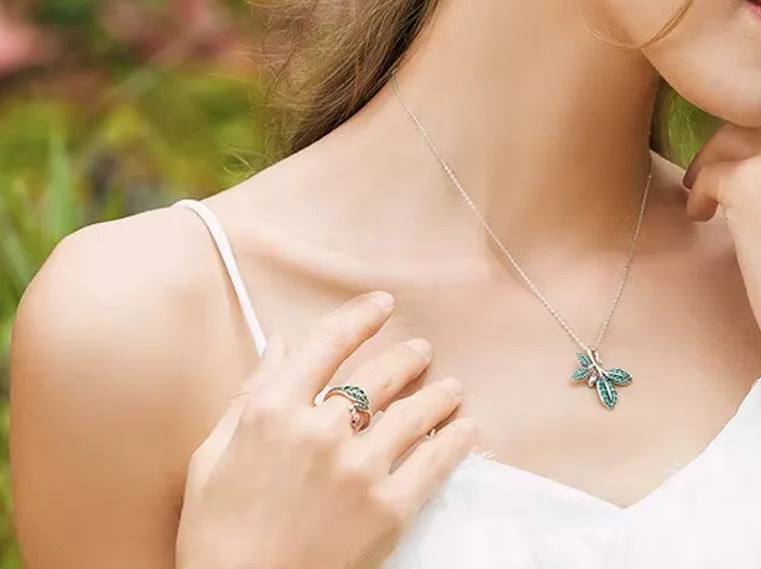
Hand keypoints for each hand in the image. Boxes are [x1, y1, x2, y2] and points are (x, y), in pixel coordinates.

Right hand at [175, 293, 476, 568]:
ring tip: (451, 388)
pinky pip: (434, 462)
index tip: (383, 304)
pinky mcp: (388, 509)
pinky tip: (467, 430)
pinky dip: (456, 441)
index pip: (328, 342)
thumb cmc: (216, 536)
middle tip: (421, 352)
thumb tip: (279, 344)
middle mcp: (320, 431)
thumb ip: (249, 395)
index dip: (362, 316)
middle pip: (380, 374)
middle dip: (407, 358)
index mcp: (273, 411)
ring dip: (438, 394)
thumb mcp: (212, 458)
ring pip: (415, 412)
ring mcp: (359, 469)